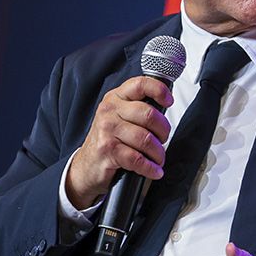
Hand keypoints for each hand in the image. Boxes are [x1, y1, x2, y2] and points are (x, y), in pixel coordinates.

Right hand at [64, 76, 172, 208]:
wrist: (86, 165)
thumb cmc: (109, 139)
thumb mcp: (120, 116)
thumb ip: (139, 107)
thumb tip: (166, 106)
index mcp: (116, 97)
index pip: (140, 84)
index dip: (159, 90)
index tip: (169, 101)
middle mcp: (110, 110)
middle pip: (149, 115)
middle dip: (163, 131)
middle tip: (163, 139)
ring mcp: (107, 130)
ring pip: (145, 139)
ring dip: (158, 152)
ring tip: (158, 158)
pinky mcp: (107, 150)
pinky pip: (137, 159)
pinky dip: (150, 167)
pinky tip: (154, 170)